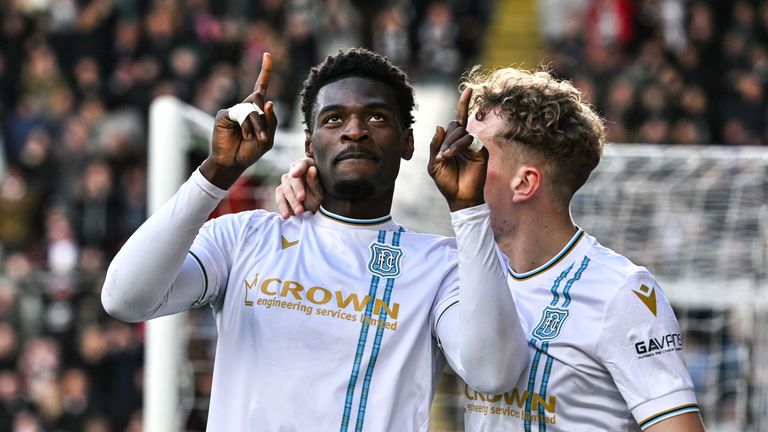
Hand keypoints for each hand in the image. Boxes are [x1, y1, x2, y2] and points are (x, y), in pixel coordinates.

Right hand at [201, 52, 278, 188]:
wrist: (232, 163)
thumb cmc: (249, 152)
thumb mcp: (267, 139)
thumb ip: (271, 122)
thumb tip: (269, 102)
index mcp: (256, 111)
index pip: (261, 87)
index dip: (265, 71)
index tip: (267, 54)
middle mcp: (245, 107)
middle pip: (260, 100)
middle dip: (264, 120)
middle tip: (263, 137)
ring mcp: (234, 110)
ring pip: (252, 108)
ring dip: (257, 125)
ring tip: (253, 138)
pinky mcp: (224, 115)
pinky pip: (240, 115)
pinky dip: (246, 127)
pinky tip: (244, 136)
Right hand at [275, 158, 322, 218]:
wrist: (312, 208)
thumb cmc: (317, 195)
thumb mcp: (319, 191)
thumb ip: (314, 181)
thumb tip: (312, 169)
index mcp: (307, 165)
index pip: (302, 164)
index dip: (299, 168)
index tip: (295, 174)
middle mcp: (294, 171)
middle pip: (293, 179)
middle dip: (297, 190)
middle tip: (302, 199)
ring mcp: (286, 181)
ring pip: (286, 190)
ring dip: (292, 202)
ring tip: (299, 212)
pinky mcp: (280, 191)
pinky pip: (280, 198)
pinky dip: (283, 208)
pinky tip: (286, 215)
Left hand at [427, 87, 487, 211]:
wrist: (459, 197)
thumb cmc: (446, 182)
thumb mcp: (434, 164)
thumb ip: (435, 145)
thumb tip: (440, 126)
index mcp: (453, 142)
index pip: (458, 120)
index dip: (464, 104)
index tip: (469, 90)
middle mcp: (464, 141)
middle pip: (455, 125)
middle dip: (445, 138)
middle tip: (442, 156)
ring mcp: (473, 146)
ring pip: (460, 132)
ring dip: (449, 143)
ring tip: (445, 158)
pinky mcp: (480, 151)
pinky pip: (468, 140)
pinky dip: (457, 146)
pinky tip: (450, 156)